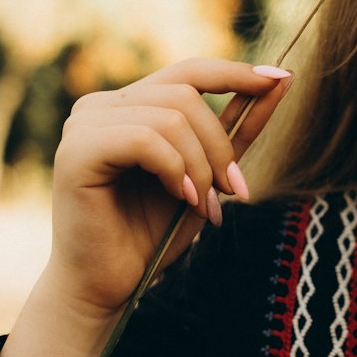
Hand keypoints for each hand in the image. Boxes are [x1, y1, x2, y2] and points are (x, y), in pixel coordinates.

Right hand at [44, 59, 292, 319]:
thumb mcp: (207, 173)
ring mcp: (84, 124)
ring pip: (170, 117)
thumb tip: (279, 80)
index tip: (280, 78)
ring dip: (200, 166)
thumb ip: (235, 127)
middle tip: (232, 190)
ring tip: (202, 203)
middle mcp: (101, 106)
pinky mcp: (76, 151)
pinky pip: (145, 139)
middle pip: (185, 94)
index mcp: (128, 105)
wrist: (108, 285)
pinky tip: (180, 196)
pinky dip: (174, 169)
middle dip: (219, 144)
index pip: (188, 71)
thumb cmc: (152, 233)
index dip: (235, 72)